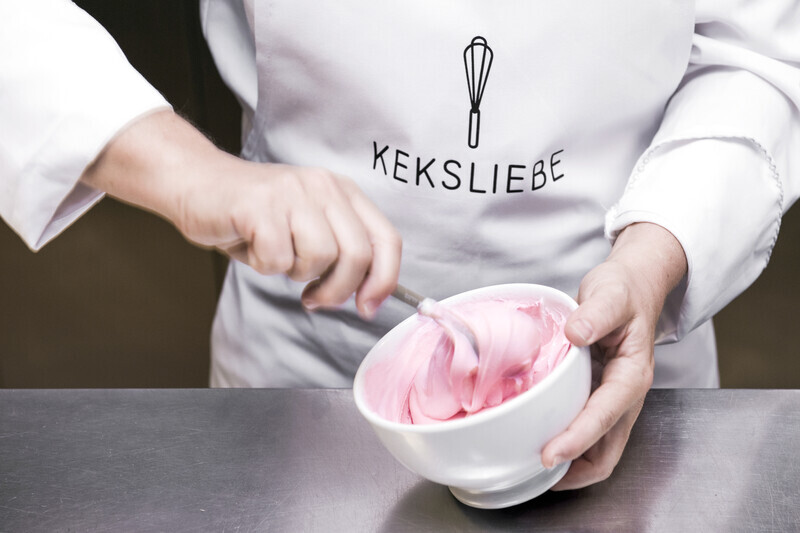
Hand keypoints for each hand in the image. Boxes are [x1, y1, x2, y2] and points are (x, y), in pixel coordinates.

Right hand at [80, 110, 400, 317]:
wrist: (198, 185)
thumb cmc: (255, 216)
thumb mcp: (307, 227)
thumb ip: (339, 253)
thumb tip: (367, 299)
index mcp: (343, 192)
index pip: (387, 240)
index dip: (384, 281)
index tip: (367, 307)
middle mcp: (324, 187)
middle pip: (357, 255)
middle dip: (338, 289)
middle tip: (314, 298)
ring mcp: (293, 193)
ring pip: (320, 258)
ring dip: (296, 272)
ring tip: (276, 256)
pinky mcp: (260, 205)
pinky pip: (278, 259)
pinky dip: (264, 265)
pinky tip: (252, 246)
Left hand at [540, 222, 686, 488]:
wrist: (633, 287)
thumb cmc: (623, 291)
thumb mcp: (611, 293)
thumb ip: (596, 312)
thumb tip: (575, 334)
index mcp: (632, 375)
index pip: (605, 416)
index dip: (578, 439)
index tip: (550, 454)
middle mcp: (625, 395)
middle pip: (607, 451)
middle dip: (575, 468)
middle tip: (534, 474)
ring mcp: (612, 400)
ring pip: (598, 449)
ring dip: (571, 465)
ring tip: (532, 470)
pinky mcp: (598, 397)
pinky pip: (586, 433)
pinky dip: (567, 445)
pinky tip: (539, 440)